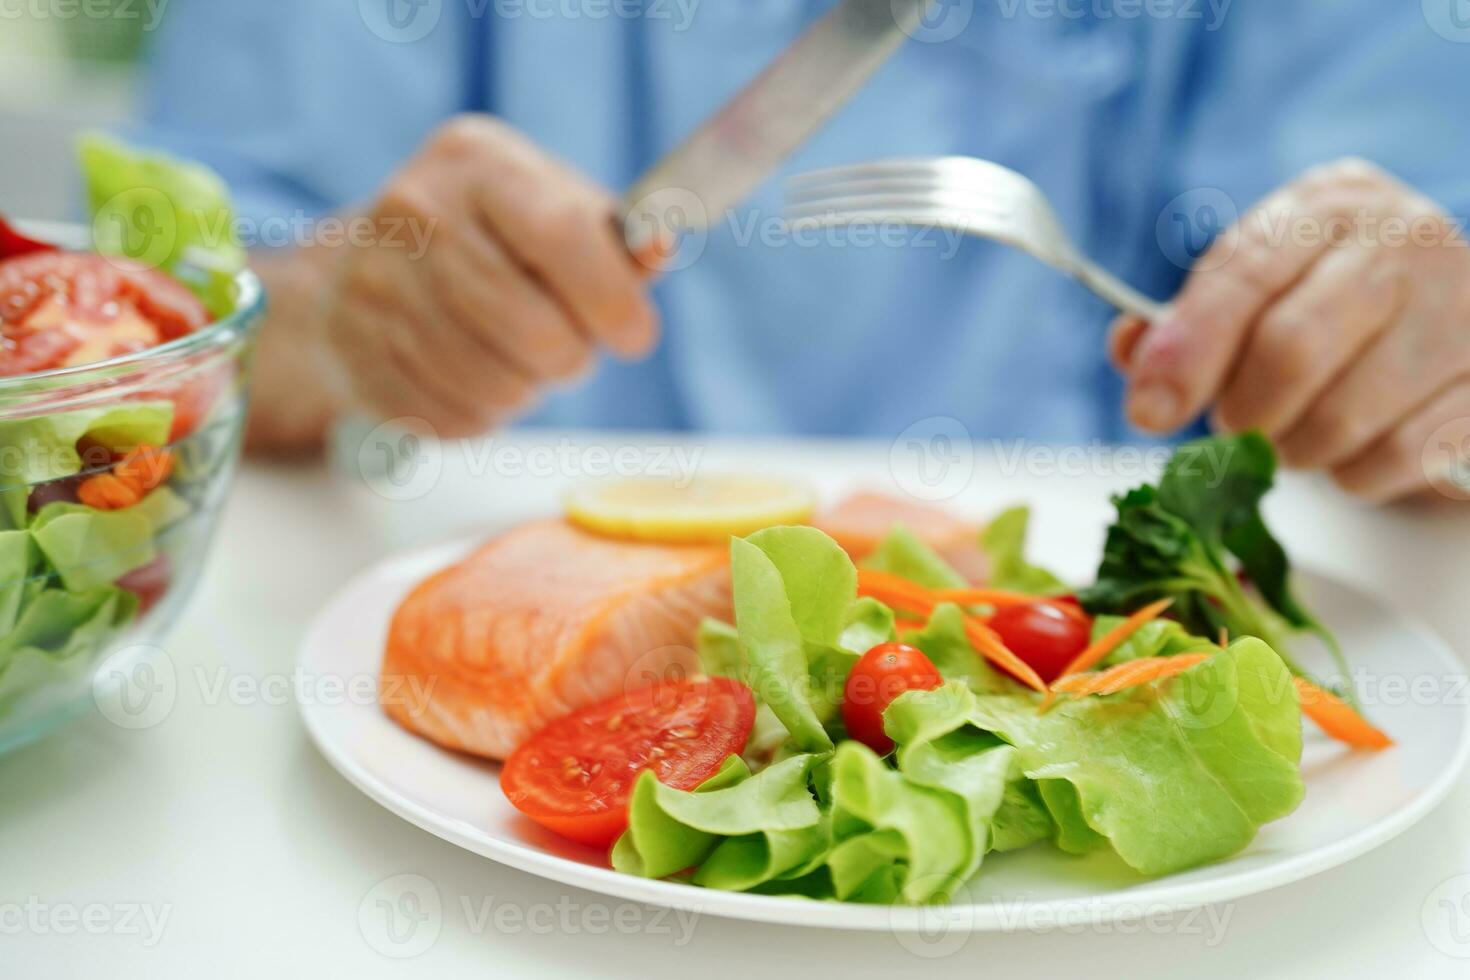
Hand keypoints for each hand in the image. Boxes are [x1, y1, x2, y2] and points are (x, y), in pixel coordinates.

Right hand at [318, 115, 657, 435]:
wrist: (365, 267)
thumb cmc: (492, 240)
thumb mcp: (554, 207)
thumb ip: (615, 237)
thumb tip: (659, 244)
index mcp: (476, 160)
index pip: (561, 234)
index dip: (612, 299)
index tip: (636, 335)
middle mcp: (415, 212)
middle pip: (532, 326)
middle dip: (572, 356)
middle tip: (571, 351)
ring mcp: (375, 284)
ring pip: (494, 384)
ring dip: (527, 388)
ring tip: (518, 359)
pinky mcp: (356, 354)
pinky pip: (452, 415)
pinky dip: (482, 412)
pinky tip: (473, 376)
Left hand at [1112, 158, 1469, 501]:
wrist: (1449, 326)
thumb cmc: (1328, 312)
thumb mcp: (1252, 296)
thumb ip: (1184, 325)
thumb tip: (1131, 350)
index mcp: (1327, 206)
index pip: (1243, 275)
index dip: (1186, 351)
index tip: (1149, 410)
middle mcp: (1405, 239)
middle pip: (1290, 350)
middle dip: (1243, 411)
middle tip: (1238, 426)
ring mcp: (1462, 309)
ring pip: (1340, 419)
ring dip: (1295, 450)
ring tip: (1299, 432)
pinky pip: (1396, 457)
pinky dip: (1354, 473)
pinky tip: (1357, 446)